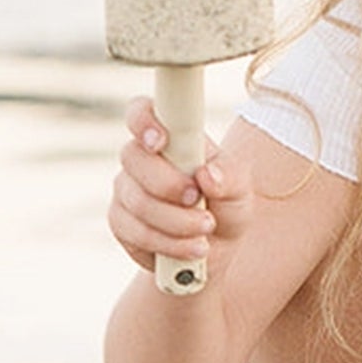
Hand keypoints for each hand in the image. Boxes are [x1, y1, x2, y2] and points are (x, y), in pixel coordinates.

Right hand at [107, 96, 253, 281]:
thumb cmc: (226, 205)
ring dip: (176, 221)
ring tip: (205, 229)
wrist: (215, 250)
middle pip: (133, 158)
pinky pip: (135, 232)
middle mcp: (142, 158)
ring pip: (137, 201)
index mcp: (171, 137)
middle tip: (197, 199)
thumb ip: (230, 176)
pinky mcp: (121, 223)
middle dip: (168, 184)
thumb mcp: (240, 189)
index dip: (143, 121)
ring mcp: (126, 190)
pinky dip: (168, 243)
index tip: (159, 141)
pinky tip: (192, 248)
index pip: (142, 112)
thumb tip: (207, 175)